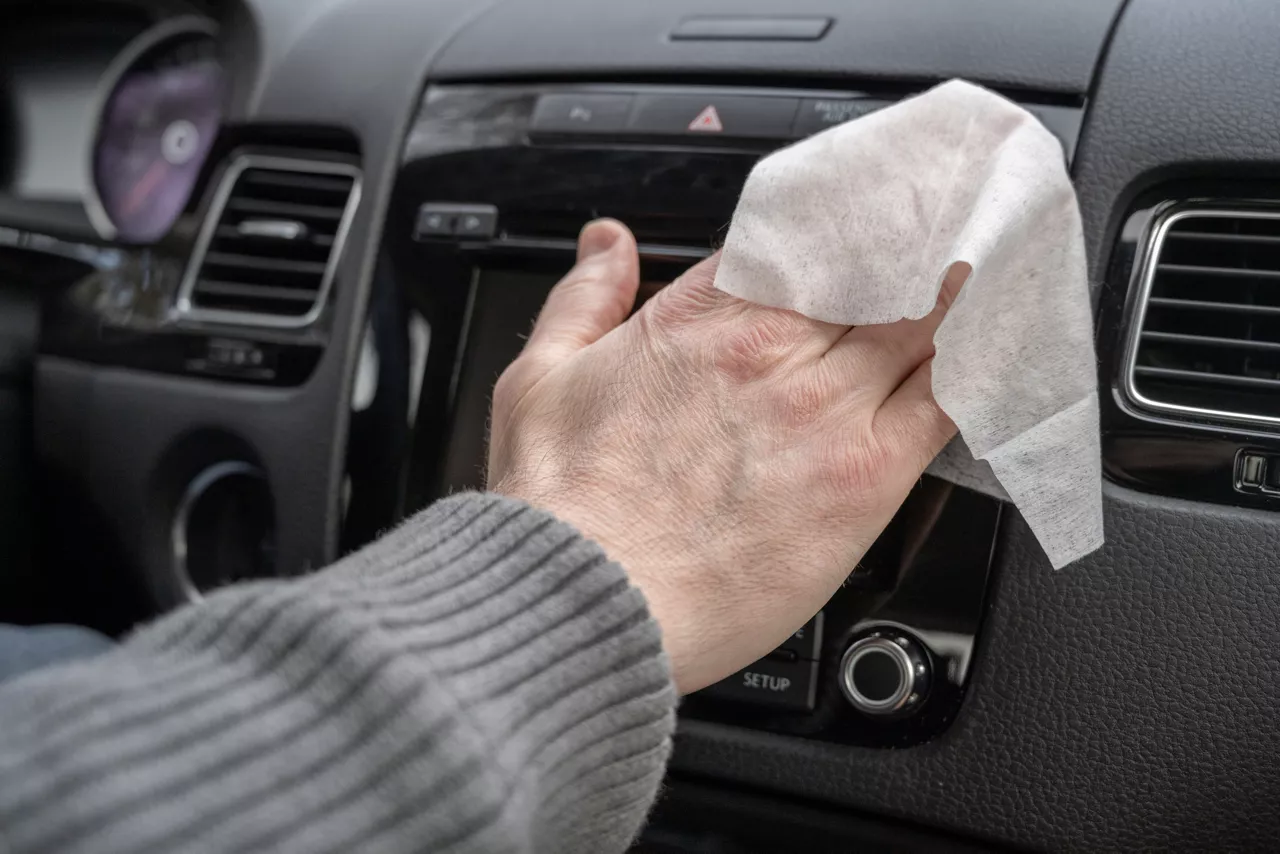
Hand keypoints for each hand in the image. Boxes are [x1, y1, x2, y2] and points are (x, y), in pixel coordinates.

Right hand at [489, 220, 959, 692]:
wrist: (586, 599)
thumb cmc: (561, 506)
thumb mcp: (538, 377)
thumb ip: (583, 297)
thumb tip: (604, 243)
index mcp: (700, 319)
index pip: (795, 241)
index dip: (841, 222)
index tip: (868, 212)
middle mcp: (772, 353)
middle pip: (872, 272)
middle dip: (915, 242)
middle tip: (957, 216)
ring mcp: (824, 412)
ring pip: (920, 325)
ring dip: (960, 290)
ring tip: (993, 263)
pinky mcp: (862, 480)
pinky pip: (945, 403)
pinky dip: (979, 366)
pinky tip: (1002, 344)